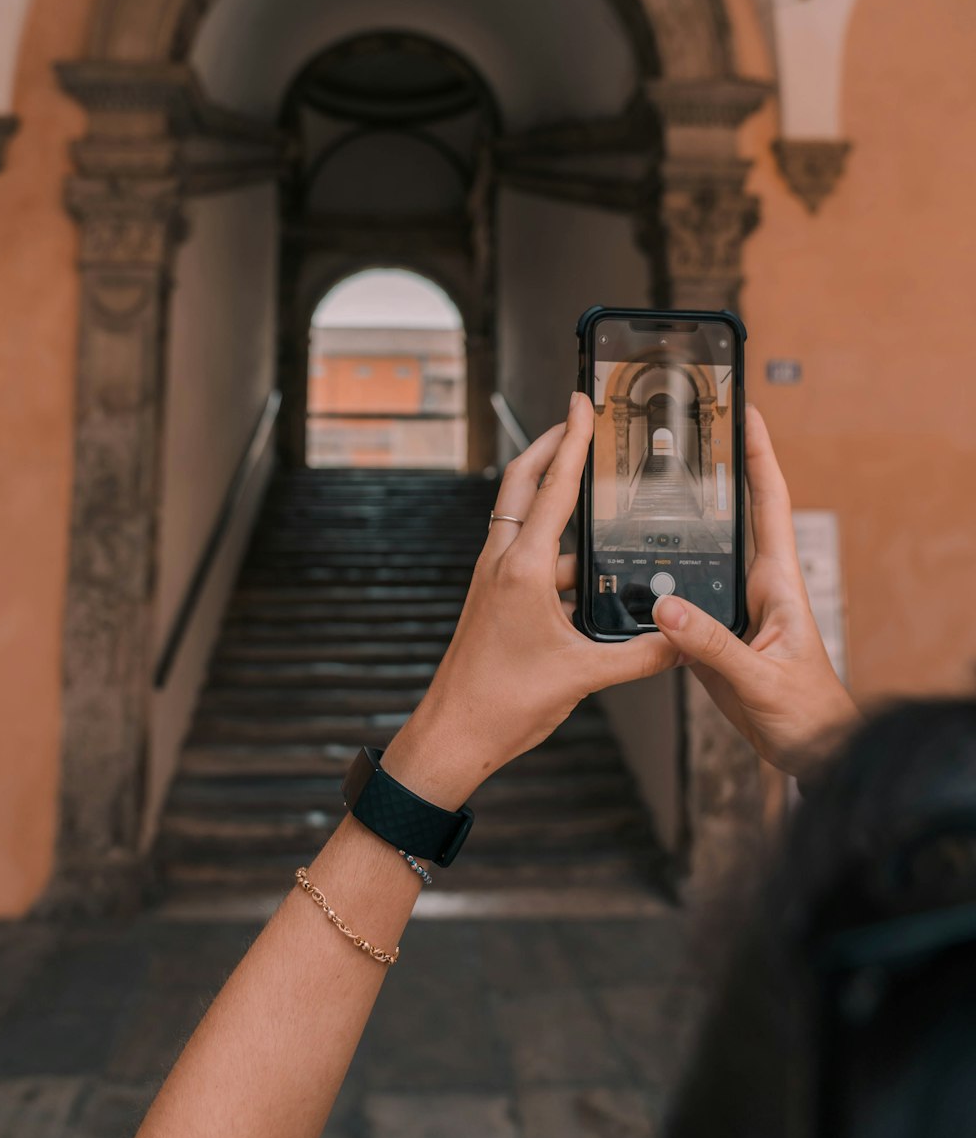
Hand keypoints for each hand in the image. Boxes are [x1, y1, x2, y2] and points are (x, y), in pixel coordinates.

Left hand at [383, 392, 677, 805]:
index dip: (572, 439)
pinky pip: (527, 554)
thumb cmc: (503, 704)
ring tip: (593, 488)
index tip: (581, 402)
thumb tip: (684, 639)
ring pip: (523, 518)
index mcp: (522, 568)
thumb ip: (642, 655)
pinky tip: (587, 568)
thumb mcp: (583, 676)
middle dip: (551, 446)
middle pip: (523, 483)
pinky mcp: (495, 598)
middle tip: (577, 419)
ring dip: (553, 496)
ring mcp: (494, 578)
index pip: (552, 487)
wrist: (453, 735)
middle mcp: (503, 562)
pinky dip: (556, 546)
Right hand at [651, 405, 859, 778]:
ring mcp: (732, 608)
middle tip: (688, 432)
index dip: (759, 455)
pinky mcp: (712, 635)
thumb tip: (666, 608)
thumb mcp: (760, 679)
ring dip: (678, 524)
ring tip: (648, 486)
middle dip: (715, 470)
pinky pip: (680, 597)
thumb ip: (712, 645)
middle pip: (734, 515)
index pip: (770, 503)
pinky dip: (657, 580)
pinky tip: (632, 571)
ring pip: (700, 554)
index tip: (745, 414)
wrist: (810, 753)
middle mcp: (756, 586)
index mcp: (778, 582)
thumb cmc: (809, 714)